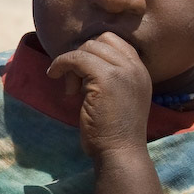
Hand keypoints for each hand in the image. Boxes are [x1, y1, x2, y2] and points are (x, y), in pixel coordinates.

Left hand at [47, 32, 152, 157]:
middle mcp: (135, 67)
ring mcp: (123, 71)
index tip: (82, 71)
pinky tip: (53, 75)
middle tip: (75, 85)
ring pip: (87, 48)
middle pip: (99, 41)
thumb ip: (110, 78)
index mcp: (140, 71)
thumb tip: (81, 61)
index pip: (114, 41)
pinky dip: (61, 63)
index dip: (93, 51)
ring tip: (72, 89)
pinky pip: (76, 58)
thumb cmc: (113, 132)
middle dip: (82, 57)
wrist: (120, 153)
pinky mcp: (106, 78)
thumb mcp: (119, 98)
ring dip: (72, 64)